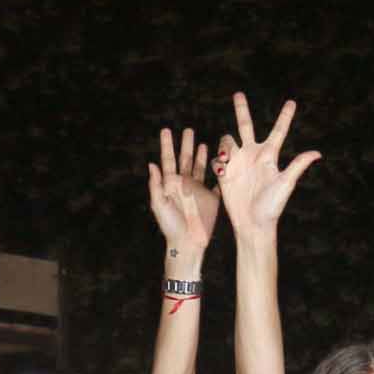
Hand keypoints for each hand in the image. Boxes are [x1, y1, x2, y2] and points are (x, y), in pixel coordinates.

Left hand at [148, 127, 220, 260]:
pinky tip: (221, 164)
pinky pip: (217, 184)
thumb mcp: (159, 205)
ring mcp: (199, 191)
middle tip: (189, 130)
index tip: (166, 130)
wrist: (188, 243)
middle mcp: (185, 184)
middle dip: (187, 145)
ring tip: (203, 143)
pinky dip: (219, 174)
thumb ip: (156, 185)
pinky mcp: (212, 199)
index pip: (169, 160)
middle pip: (186, 160)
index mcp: (172, 184)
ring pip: (201, 168)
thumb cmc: (171, 226)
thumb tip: (152, 164)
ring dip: (202, 156)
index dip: (167, 145)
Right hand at [214, 94, 320, 236]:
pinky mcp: (225, 173)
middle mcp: (252, 155)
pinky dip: (218, 162)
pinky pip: (218, 159)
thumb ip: (297, 165)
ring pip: (228, 140)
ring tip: (227, 157)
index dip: (285, 117)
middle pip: (246, 125)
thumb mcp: (286, 184)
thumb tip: (317, 153)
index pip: (278, 131)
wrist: (253, 224)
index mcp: (269, 156)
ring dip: (225, 144)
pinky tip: (223, 172)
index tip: (292, 102)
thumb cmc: (272, 207)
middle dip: (241, 110)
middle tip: (238, 94)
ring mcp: (238, 163)